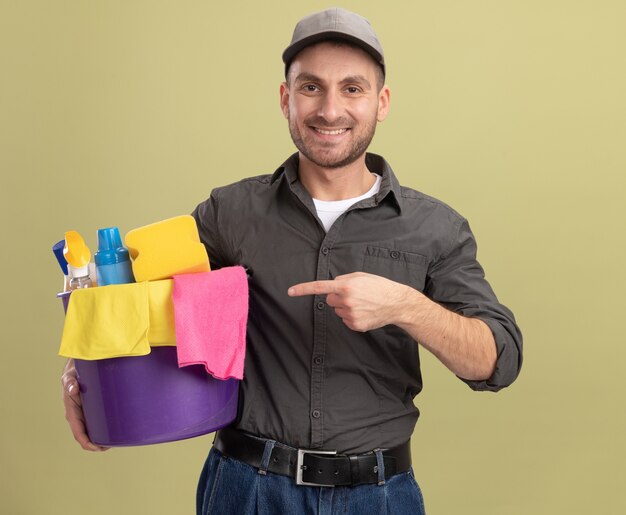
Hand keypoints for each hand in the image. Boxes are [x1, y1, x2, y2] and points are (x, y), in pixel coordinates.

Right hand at [61, 359, 108, 451]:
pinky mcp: (90, 410)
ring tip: (115, 441)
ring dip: (101, 438)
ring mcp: (84, 414)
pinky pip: (96, 423)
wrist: (76, 368)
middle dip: (97, 444)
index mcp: (71, 412)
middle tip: (111, 446)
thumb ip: (70, 382)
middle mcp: (77, 416)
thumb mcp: (70, 377)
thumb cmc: (73, 374)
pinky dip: (103, 429)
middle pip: (86, 436)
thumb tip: (73, 389)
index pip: (78, 433)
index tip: (99, 448)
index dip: (88, 443)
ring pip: (91, 431)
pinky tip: (114, 431)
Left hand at [288, 272, 413, 331]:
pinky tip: (365, 312)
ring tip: (363, 303)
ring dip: (346, 307)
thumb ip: (343, 279)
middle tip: (355, 295)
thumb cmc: (379, 286)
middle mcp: (346, 301)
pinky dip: (352, 316)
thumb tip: (332, 286)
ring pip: (338, 310)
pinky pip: (345, 320)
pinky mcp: (355, 325)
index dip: (303, 289)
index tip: (290, 292)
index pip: (320, 287)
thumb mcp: (361, 276)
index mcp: (346, 286)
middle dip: (338, 297)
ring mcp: (350, 315)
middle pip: (330, 300)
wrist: (396, 303)